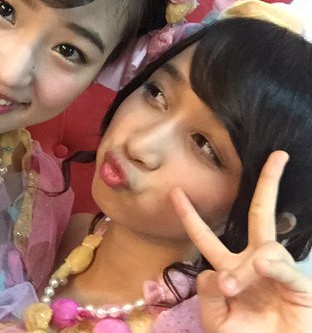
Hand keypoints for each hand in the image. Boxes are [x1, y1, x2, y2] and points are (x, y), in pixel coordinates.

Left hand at [171, 151, 311, 332]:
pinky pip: (282, 268)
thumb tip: (213, 271)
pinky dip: (270, 269)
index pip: (206, 236)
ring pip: (264, 249)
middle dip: (268, 185)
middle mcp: (253, 263)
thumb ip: (207, 294)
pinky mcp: (299, 286)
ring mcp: (277, 272)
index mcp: (228, 269)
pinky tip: (263, 271)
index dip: (190, 216)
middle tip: (277, 156)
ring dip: (245, 270)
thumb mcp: (215, 320)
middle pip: (260, 214)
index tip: (174, 191)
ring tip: (233, 290)